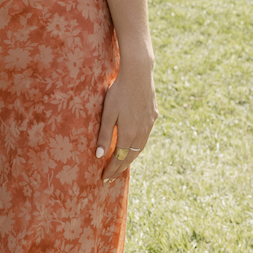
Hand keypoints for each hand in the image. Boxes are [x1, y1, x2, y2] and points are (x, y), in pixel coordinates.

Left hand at [96, 59, 156, 182]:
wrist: (138, 73)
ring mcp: (149, 124)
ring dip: (130, 157)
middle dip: (120, 168)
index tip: (104, 179)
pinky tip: (133, 145)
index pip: (119, 159)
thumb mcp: (107, 113)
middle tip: (111, 177)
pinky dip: (137, 145)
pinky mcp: (153, 116)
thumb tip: (99, 156)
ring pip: (139, 148)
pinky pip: (145, 136)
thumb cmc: (118, 92)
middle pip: (130, 156)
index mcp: (129, 133)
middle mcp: (141, 132)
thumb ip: (104, 135)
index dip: (112, 170)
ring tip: (121, 164)